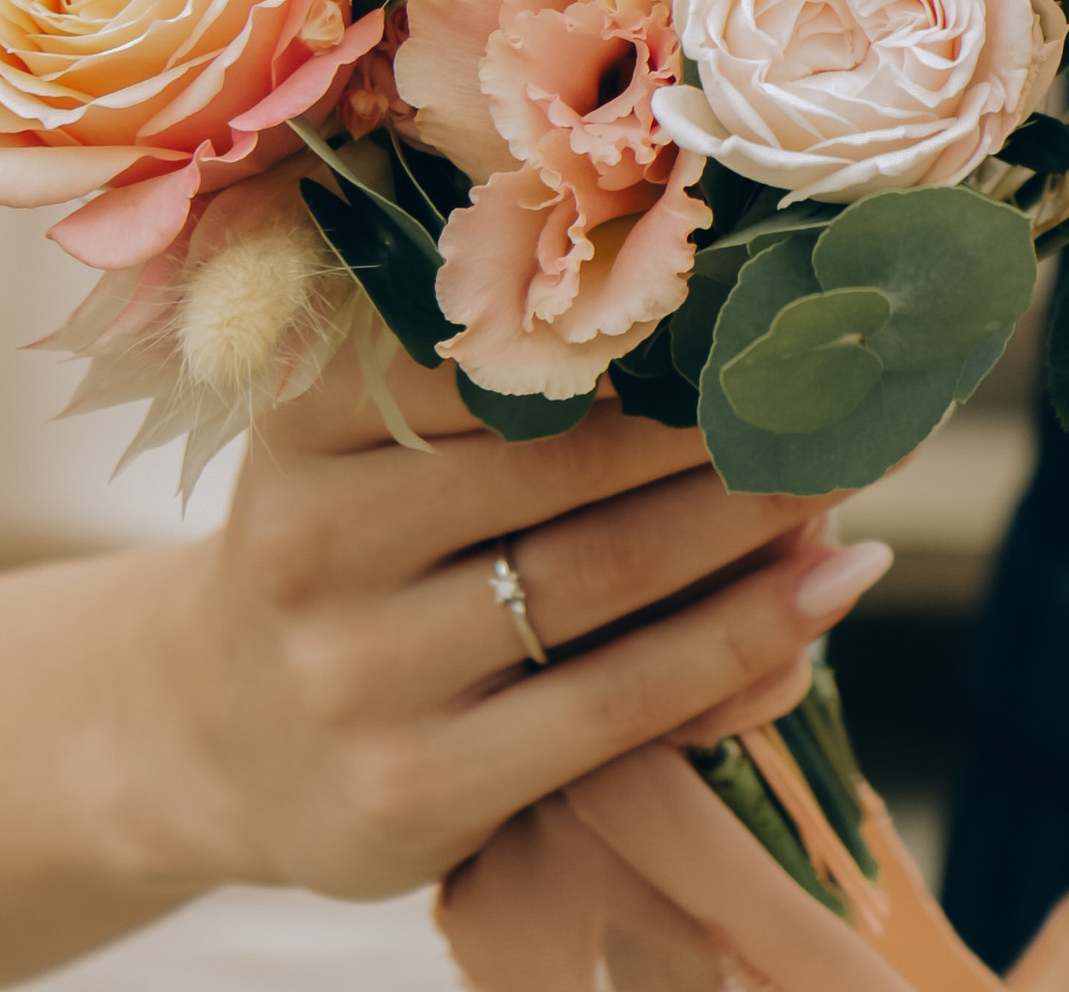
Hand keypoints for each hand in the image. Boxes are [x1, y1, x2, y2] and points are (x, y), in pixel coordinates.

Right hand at [155, 343, 893, 903]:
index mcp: (307, 412)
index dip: (643, 312)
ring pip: (604, 572)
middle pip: (567, 456)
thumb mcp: (367, 437)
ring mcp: (358, 671)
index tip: (760, 280)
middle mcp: (317, 534)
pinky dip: (740, 640)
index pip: (496, 340)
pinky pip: (616, 702)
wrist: (217, 734)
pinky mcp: (414, 788)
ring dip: (751, 516)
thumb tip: (713, 319)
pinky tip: (825, 592)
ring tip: (851, 463)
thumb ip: (500, 383)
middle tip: (843, 368)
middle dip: (724, 413)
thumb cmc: (348, 545)